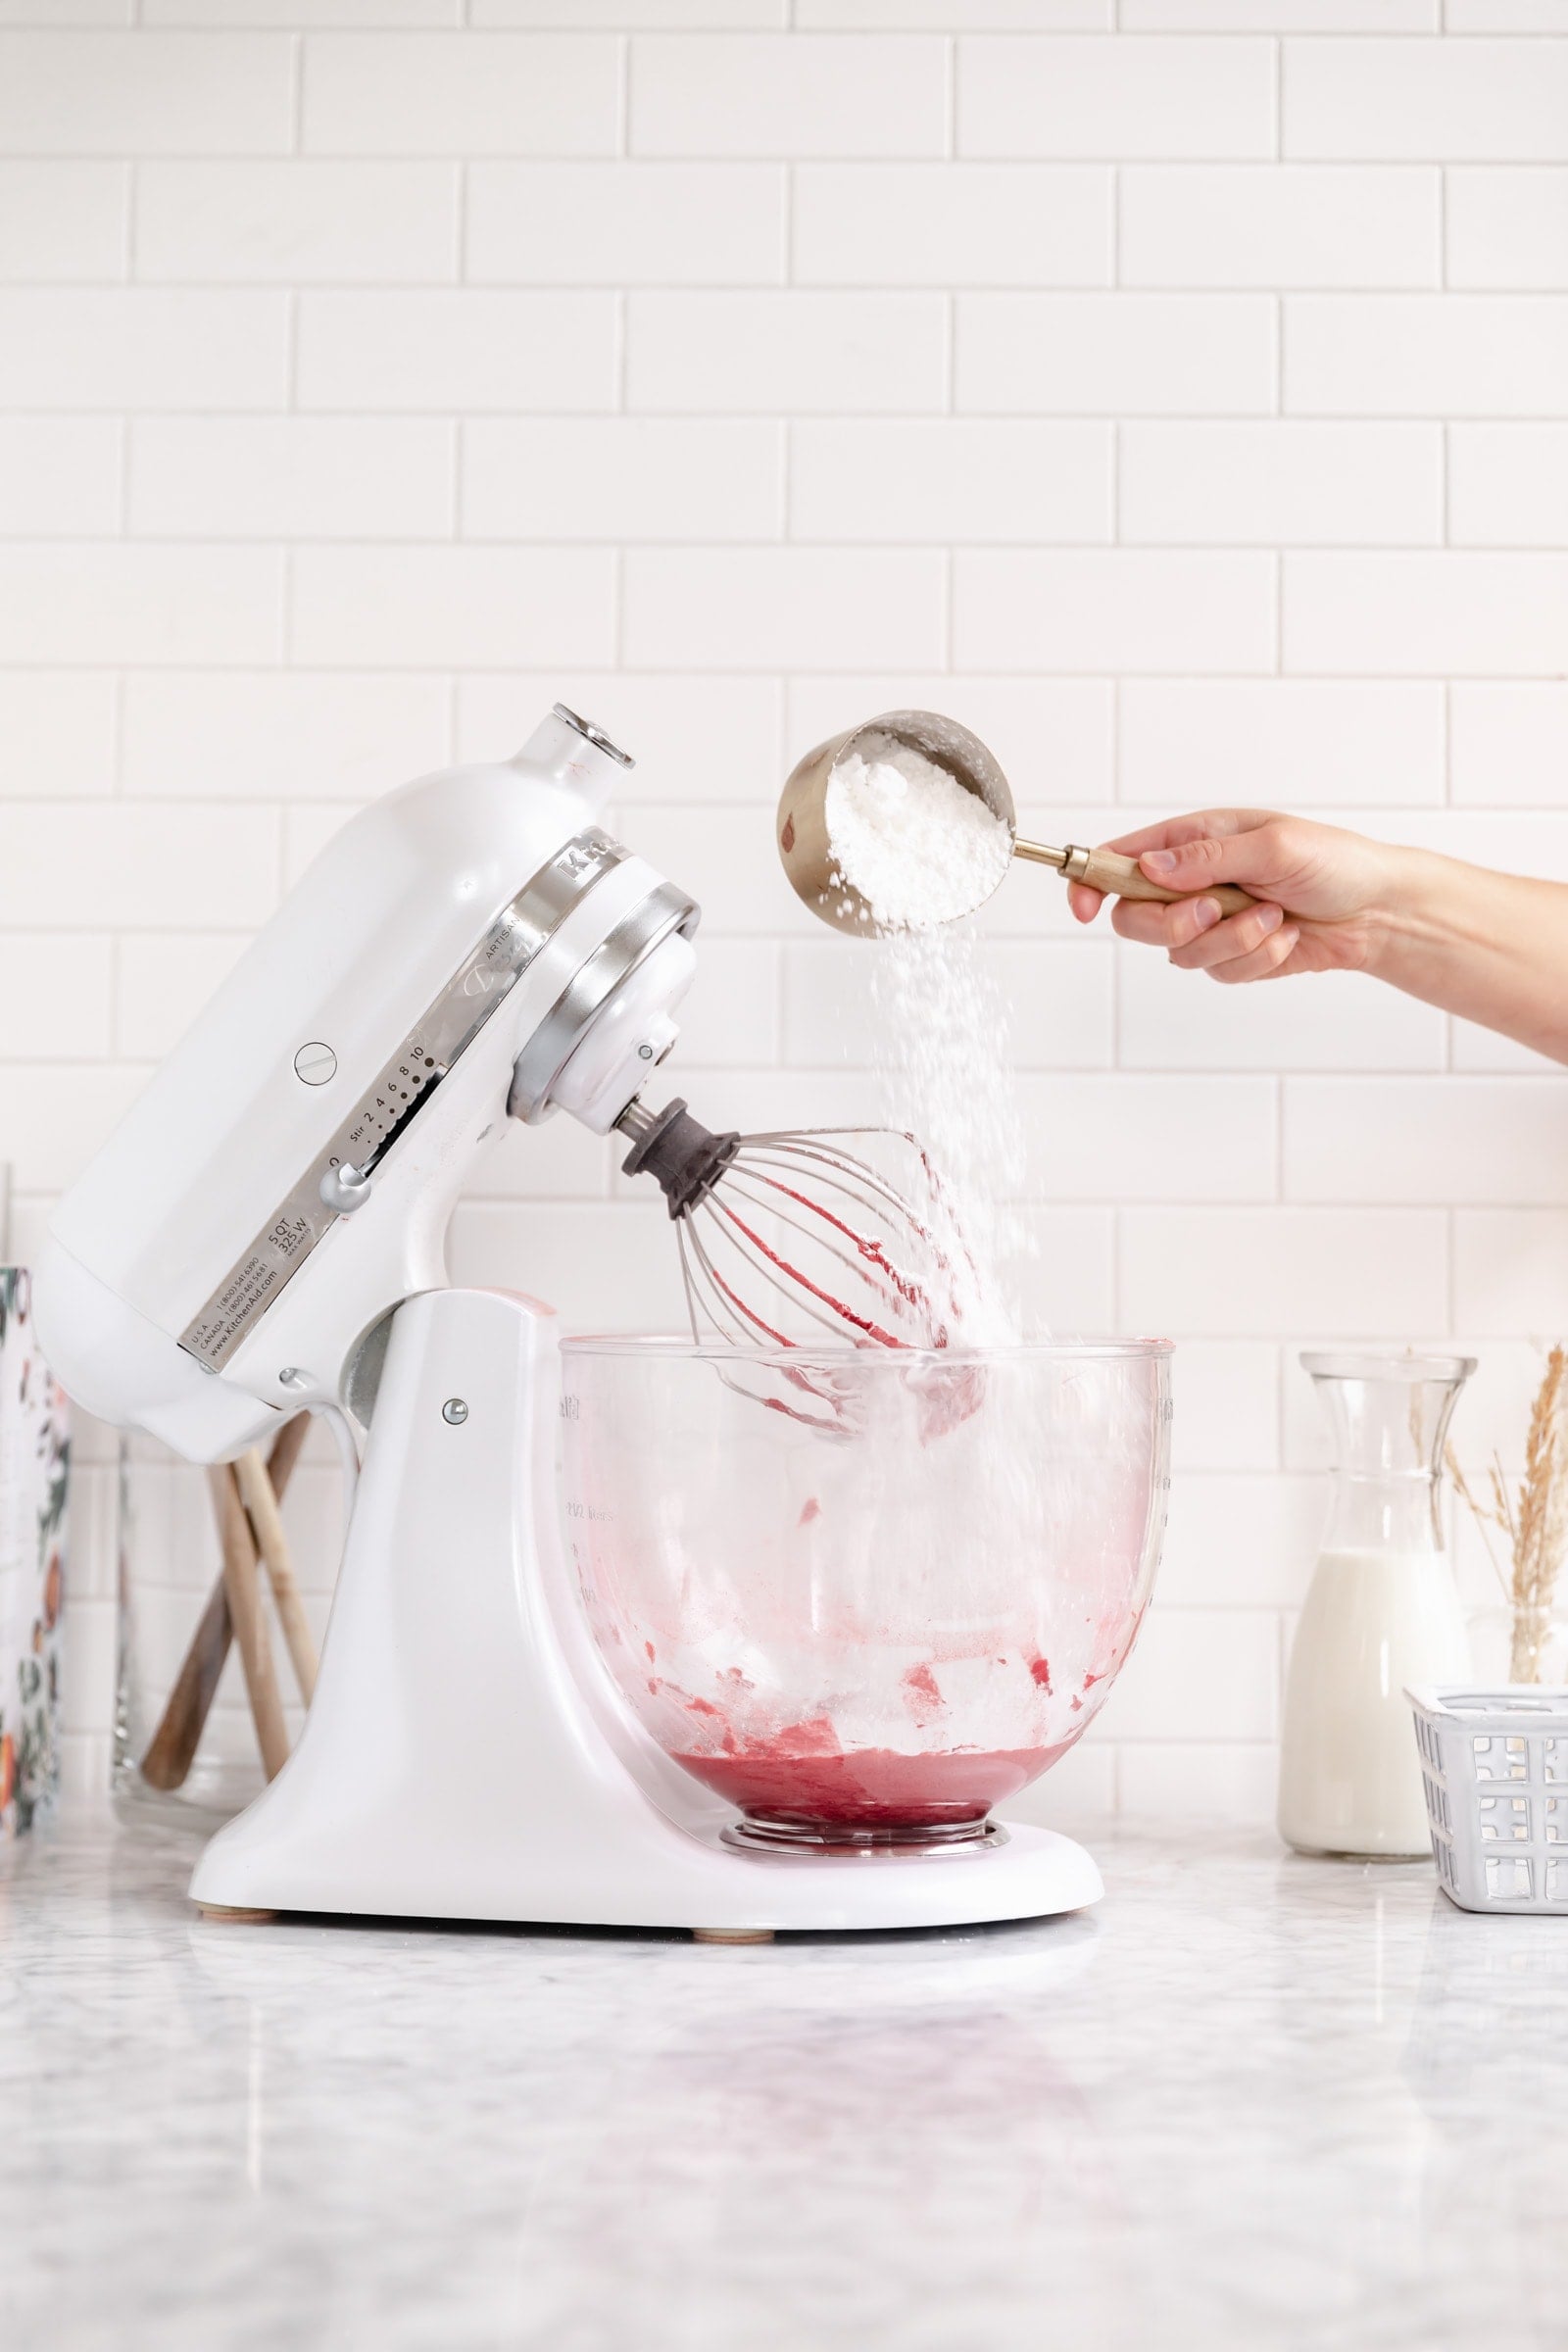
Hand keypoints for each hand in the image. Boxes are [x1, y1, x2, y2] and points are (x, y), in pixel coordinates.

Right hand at [1066, 810, 1401, 983]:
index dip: (1091, 882)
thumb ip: (1206, 859)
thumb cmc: (1335, 861)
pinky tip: (1284, 936)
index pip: (1120, 859)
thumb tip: (1148, 866)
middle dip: (1172, 923)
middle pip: (1135, 917)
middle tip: (1212, 911)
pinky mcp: (1232, 955)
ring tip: (1273, 918)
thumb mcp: (1273, 845)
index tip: (1083, 906)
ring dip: (1231, 940)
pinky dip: (1254, 958)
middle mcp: (1193, 882)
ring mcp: (1210, 922)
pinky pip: (1218, 971)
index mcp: (1193, 841)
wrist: (1378, 911)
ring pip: (1178, 952)